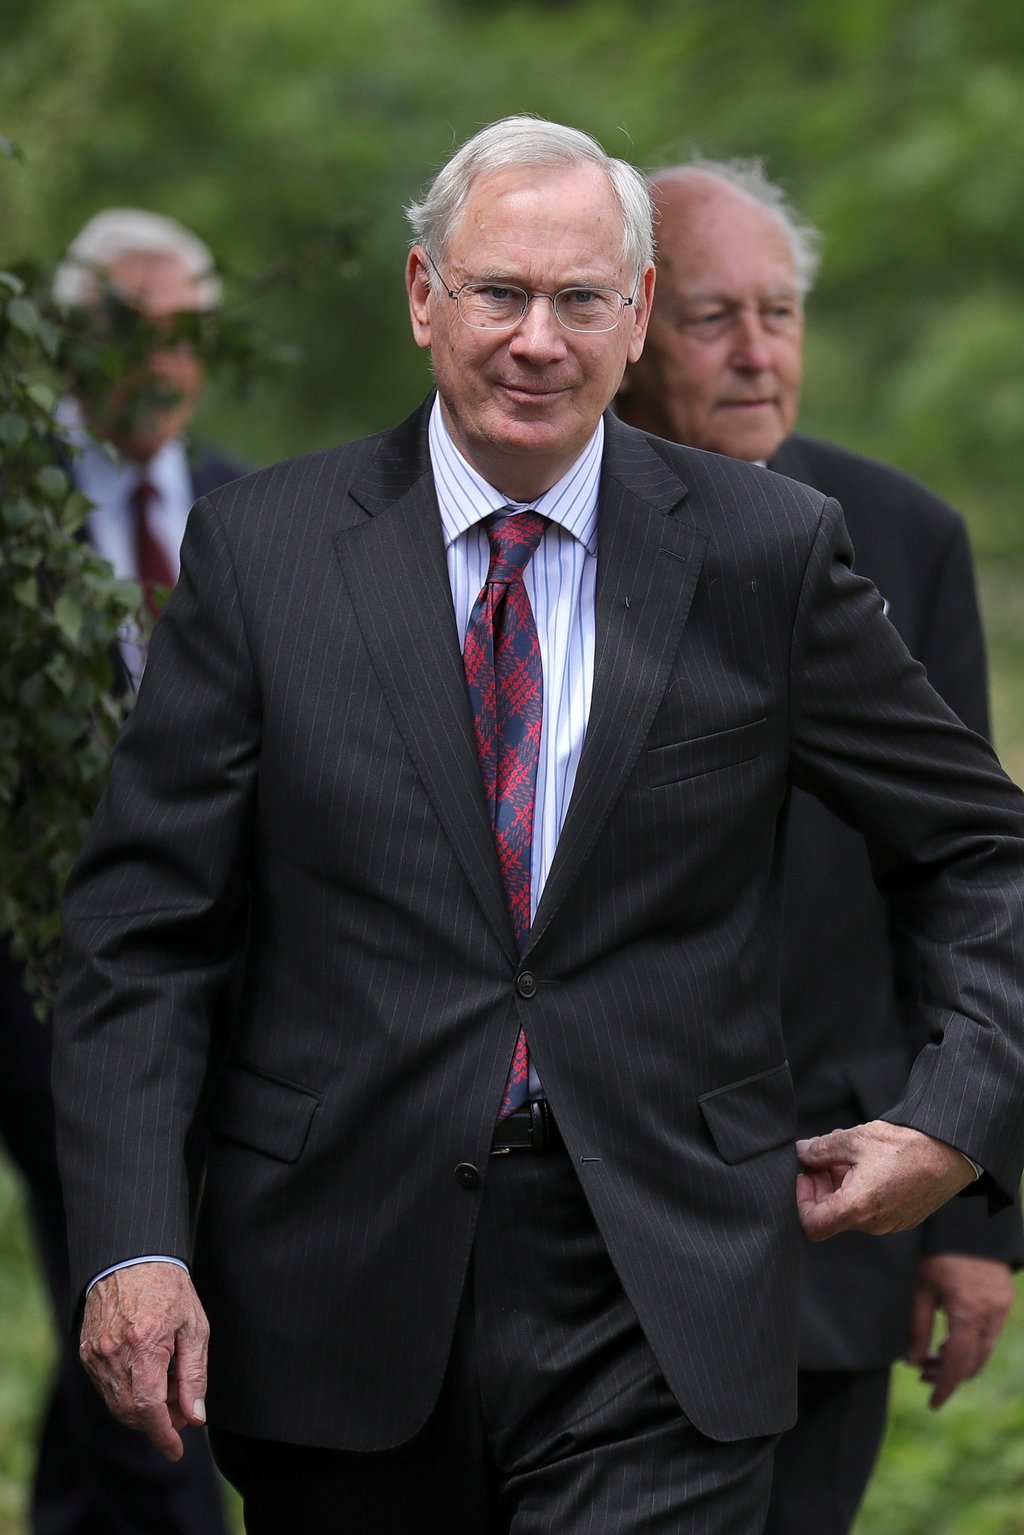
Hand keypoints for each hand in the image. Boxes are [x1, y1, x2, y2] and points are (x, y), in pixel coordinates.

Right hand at [79, 1261, 209, 1460]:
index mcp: (144, 1344)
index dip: (163, 1435)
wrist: (132, 1258)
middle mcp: (114, 1354)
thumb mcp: (194, 1327)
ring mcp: (96, 1354)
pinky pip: (106, 1387)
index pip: (149, 1408)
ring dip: (143, 1408)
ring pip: (117, 1403)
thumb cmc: (169, 1288)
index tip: (176, 1450)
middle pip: (131, 1411)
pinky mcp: (87, 1352)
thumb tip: (195, 1416)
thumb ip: (194, 1375)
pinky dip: (127, 1392)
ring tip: (168, 1386)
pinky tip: (148, 1375)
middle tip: (182, 1408)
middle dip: (158, 1420)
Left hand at [795, 1121, 973, 1242]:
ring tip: (845, 1153)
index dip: (800, 1201)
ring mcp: (889, 1224)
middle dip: (821, 1184)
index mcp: (857, 1208)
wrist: (951, 1154)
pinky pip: (871, 1209)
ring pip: (851, 1209)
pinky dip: (860, 1189)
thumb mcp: (855, 1139)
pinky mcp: (902, 1218)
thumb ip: (821, 1149)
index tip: (805, 1176)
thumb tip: (801, 1152)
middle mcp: (872, 1224)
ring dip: (840, 1183)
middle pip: (831, 1214)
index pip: (812, 1225)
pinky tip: (866, 1162)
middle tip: (823, 1156)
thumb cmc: (905, 1146)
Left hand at [906, 1253, 1015, 1408]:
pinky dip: (971, 1346)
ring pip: (984, 1352)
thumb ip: (917, 1327)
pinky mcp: (1004, 1303)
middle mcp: (990, 1315)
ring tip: (931, 1358)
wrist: (970, 1223)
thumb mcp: (921, 1287)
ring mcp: (1001, 1310)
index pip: (958, 1364)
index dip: (944, 1387)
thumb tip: (912, 1363)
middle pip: (973, 1363)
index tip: (933, 1404)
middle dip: (948, 1375)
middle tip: (921, 1375)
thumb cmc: (938, 1251)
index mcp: (967, 1312)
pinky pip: (990, 1336)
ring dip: (959, 1362)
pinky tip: (949, 1340)